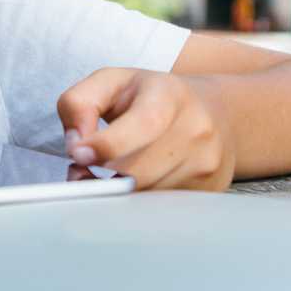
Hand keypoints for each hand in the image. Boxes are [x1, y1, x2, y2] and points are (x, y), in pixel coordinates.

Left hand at [57, 70, 235, 191]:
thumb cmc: (151, 97)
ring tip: (110, 174)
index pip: (143, 125)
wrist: (214, 111)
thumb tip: (76, 145)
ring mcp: (206, 161)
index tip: (79, 155)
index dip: (106, 146)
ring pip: (147, 194)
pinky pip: (161, 208)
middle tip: (83, 170)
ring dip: (119, 191)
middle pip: (140, 170)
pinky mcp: (209, 189)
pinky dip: (138, 201)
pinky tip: (135, 182)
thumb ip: (79, 103)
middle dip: (102, 176)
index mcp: (169, 94)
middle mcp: (196, 127)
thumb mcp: (110, 82)